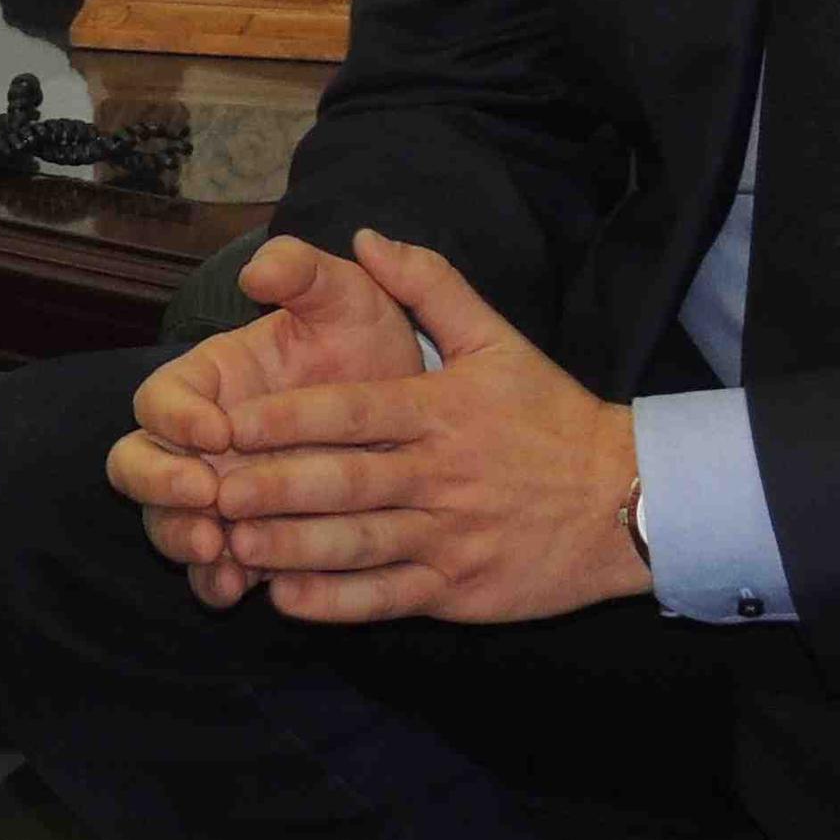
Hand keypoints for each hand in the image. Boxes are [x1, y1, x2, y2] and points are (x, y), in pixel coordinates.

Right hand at [106, 237, 427, 608]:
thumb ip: (302, 272)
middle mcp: (195, 443)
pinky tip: (241, 588)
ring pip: (165, 522)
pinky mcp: (242, 544)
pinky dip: (215, 582)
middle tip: (205, 496)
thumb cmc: (366, 346)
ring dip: (182, 537)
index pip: (158, 398)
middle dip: (159, 484)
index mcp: (206, 383)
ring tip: (220, 550)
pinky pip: (210, 573)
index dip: (175, 416)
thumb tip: (256, 271)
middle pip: (135, 465)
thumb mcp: (345, 299)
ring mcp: (214, 497)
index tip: (217, 430)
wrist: (412, 413)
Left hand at [199, 231, 647, 625]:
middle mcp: (439, 474)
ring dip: (290, 549)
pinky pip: (386, 597)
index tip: (227, 423)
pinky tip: (286, 598)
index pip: (349, 412)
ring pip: (357, 545)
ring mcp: (450, 536)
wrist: (628, 499)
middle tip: (210, 491)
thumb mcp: (498, 339)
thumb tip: (364, 237)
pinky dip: (334, 602)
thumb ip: (430, 284)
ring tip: (231, 545)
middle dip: (271, 489)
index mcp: (439, 411)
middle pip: (343, 483)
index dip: (284, 419)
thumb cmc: (552, 416)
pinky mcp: (459, 588)